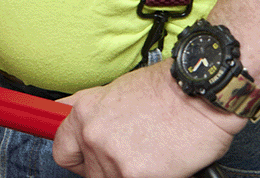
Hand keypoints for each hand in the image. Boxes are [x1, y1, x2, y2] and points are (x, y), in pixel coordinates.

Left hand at [51, 61, 238, 177]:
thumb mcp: (115, 90)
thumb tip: (71, 120)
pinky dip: (149, 177)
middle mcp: (93, 135)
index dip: (77, 157)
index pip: (61, 150)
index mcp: (85, 112)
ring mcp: (113, 158)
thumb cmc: (164, 90)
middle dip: (108, 168)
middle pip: (89, 173)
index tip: (87, 158)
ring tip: (149, 154)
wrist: (198, 92)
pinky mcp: (136, 176)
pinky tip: (161, 163)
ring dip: (128, 174)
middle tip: (131, 154)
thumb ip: (92, 112)